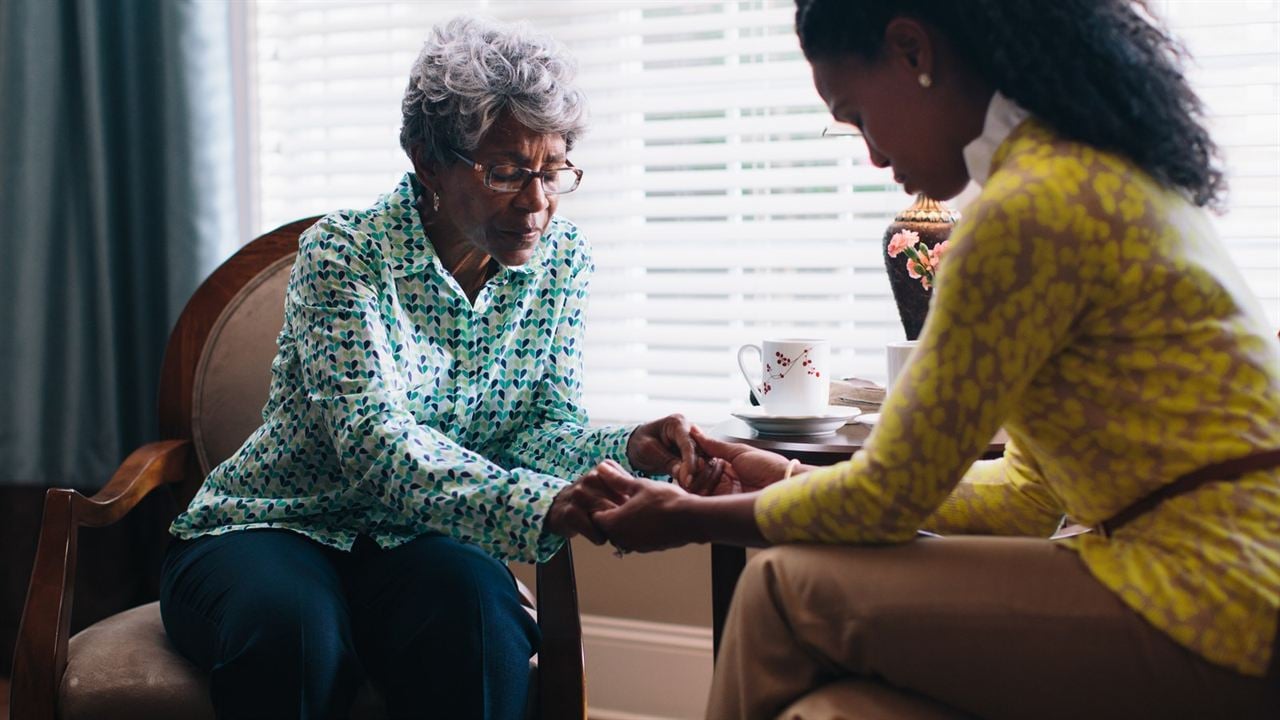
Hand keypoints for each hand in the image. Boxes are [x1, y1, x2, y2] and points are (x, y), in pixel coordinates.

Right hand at [544, 460, 642, 544]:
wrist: (557, 508)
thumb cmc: (589, 500)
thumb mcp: (606, 488)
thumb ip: (625, 487)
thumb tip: (651, 493)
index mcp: (602, 472)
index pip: (626, 488)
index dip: (634, 505)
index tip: (639, 516)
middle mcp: (590, 480)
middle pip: (617, 504)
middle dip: (625, 520)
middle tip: (630, 532)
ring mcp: (579, 495)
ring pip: (605, 516)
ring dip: (613, 530)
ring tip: (616, 536)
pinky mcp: (570, 512)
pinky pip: (591, 528)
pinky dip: (598, 537)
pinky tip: (600, 538)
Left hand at [592, 480, 701, 552]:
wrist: (691, 519)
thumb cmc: (665, 500)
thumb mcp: (639, 486)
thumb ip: (617, 479)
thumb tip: (602, 469)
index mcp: (614, 523)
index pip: (595, 516)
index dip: (600, 504)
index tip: (609, 495)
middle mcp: (622, 539)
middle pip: (607, 527)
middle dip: (612, 513)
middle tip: (622, 499)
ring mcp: (636, 546)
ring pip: (622, 534)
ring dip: (625, 522)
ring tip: (638, 506)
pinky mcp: (649, 548)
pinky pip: (636, 539)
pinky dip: (637, 529)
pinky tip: (650, 516)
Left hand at [627, 413, 697, 484]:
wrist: (637, 445)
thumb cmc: (639, 443)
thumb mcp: (649, 451)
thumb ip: (667, 462)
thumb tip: (683, 475)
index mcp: (677, 423)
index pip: (689, 444)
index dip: (690, 464)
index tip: (687, 481)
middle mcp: (690, 429)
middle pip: (701, 452)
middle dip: (695, 471)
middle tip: (687, 487)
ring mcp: (695, 440)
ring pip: (705, 459)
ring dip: (698, 475)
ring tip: (687, 487)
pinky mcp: (696, 452)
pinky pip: (701, 465)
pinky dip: (696, 476)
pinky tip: (688, 486)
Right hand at [690, 426, 807, 492]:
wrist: (784, 486)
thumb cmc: (770, 467)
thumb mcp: (739, 452)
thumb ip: (715, 445)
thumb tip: (696, 431)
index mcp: (728, 466)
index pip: (703, 462)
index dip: (694, 458)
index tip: (689, 452)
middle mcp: (724, 482)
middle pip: (698, 477)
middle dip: (692, 470)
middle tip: (692, 465)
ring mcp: (724, 496)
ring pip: (698, 489)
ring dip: (694, 481)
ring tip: (694, 475)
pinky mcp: (724, 508)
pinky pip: (704, 503)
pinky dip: (697, 495)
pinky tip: (695, 487)